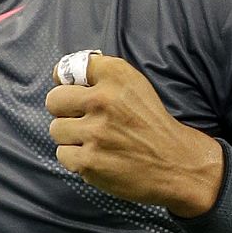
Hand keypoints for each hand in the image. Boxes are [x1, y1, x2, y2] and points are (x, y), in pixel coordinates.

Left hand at [45, 53, 223, 216]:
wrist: (176, 164)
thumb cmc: (151, 124)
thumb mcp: (135, 86)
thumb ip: (100, 74)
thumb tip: (58, 74)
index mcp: (117, 77)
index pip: (70, 68)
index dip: (68, 81)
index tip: (76, 89)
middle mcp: (104, 101)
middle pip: (54, 100)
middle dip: (65, 110)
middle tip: (83, 119)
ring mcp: (95, 133)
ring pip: (56, 129)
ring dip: (71, 136)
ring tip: (95, 141)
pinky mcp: (89, 162)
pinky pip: (63, 155)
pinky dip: (76, 158)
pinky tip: (98, 157)